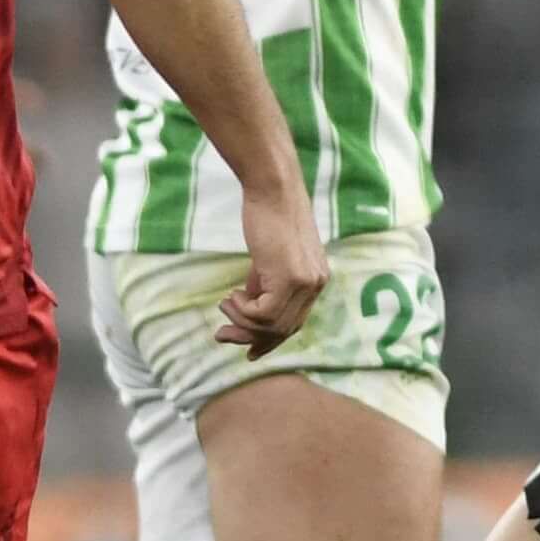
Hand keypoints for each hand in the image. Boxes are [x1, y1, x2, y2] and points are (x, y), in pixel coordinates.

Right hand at [227, 185, 328, 350]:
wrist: (272, 190)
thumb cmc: (268, 217)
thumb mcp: (270, 260)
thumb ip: (266, 285)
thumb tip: (250, 313)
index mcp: (317, 280)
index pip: (294, 323)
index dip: (269, 340)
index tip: (248, 350)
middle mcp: (317, 285)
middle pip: (284, 331)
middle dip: (250, 338)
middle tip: (222, 335)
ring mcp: (307, 283)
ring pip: (271, 326)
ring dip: (241, 321)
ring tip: (224, 303)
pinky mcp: (292, 279)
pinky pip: (263, 314)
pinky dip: (242, 310)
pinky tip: (232, 295)